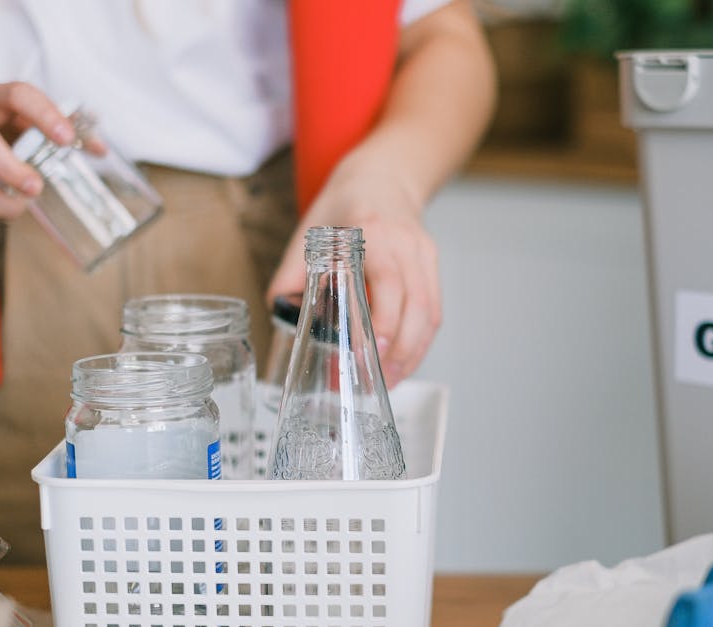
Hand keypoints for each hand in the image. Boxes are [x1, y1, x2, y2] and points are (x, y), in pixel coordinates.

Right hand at [0, 82, 73, 218]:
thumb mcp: (24, 120)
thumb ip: (63, 132)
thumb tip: (100, 150)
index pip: (19, 96)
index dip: (44, 115)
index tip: (67, 139)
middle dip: (10, 169)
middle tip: (37, 188)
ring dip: (0, 202)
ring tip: (22, 206)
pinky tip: (1, 204)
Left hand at [266, 161, 441, 388]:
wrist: (382, 177)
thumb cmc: (342, 207)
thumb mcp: (308, 234)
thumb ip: (290, 275)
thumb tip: (279, 315)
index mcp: (369, 230)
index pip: (384, 280)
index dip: (381, 320)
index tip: (367, 354)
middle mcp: (402, 241)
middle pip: (414, 302)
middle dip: (399, 349)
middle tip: (377, 380)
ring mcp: (421, 252)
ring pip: (429, 310)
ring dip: (413, 351)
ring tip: (391, 380)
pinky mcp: (432, 263)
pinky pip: (434, 308)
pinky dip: (421, 340)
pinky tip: (405, 360)